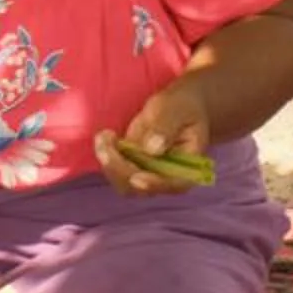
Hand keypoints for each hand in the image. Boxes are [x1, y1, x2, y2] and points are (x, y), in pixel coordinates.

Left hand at [98, 77, 212, 196]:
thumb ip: (166, 127)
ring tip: (104, 136)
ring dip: (109, 162)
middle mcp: (167, 178)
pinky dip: (106, 155)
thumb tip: (152, 149)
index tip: (136, 177)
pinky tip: (105, 135)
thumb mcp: (178, 109)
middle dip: (121, 170)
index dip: (154, 184)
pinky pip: (115, 168)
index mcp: (188, 169)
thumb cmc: (184, 106)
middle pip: (141, 188)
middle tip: (108, 143)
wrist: (178, 105)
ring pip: (123, 181)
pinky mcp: (132, 164)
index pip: (172, 185)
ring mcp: (147, 173)